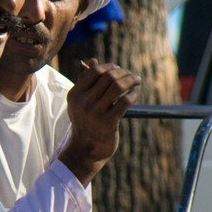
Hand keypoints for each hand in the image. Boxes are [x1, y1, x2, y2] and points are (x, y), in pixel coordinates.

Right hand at [58, 58, 140, 185]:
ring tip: (136, 81)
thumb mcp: (80, 102)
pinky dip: (132, 95)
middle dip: (124, 72)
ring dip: (131, 81)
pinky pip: (125, 102)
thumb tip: (94, 61)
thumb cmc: (85, 123)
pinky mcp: (108, 123)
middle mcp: (83, 102)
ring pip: (117, 87)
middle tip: (132, 76)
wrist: (86, 150)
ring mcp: (95, 113)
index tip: (119, 70)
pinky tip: (134, 96)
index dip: (110, 67)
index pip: (94, 71)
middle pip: (108, 76)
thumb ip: (85, 82)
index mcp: (75, 94)